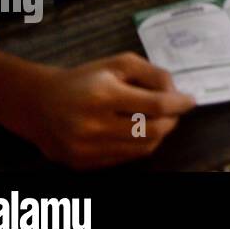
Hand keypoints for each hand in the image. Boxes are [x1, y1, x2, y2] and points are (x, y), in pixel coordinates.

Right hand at [21, 54, 195, 168]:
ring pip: (143, 148)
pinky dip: (139, 145)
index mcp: (103, 96)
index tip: (191, 100)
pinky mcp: (83, 164)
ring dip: (159, 134)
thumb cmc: (84, 79)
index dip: (179, 103)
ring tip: (158, 119)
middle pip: (153, 130)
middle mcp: (93, 126)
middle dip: (172, 120)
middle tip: (174, 110)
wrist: (39, 104)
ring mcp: (87, 149)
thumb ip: (152, 74)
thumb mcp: (118, 64)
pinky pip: (125, 158)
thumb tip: (177, 93)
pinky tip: (137, 131)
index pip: (155, 105)